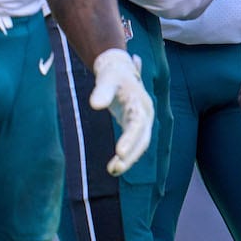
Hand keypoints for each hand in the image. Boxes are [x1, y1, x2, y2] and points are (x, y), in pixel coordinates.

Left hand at [90, 48, 153, 174]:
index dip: (130, 138)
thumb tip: (95, 105)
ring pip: (140, 144)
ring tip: (112, 170)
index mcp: (140, 102)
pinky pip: (134, 144)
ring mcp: (142, 121)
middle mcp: (145, 114)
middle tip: (115, 168)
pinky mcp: (135, 126)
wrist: (119, 70)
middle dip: (131, 154)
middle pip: (143, 138)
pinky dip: (126, 156)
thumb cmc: (112, 75)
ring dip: (129, 159)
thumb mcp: (106, 79)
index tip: (120, 152)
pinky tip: (113, 167)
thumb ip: (102, 91)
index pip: (138, 123)